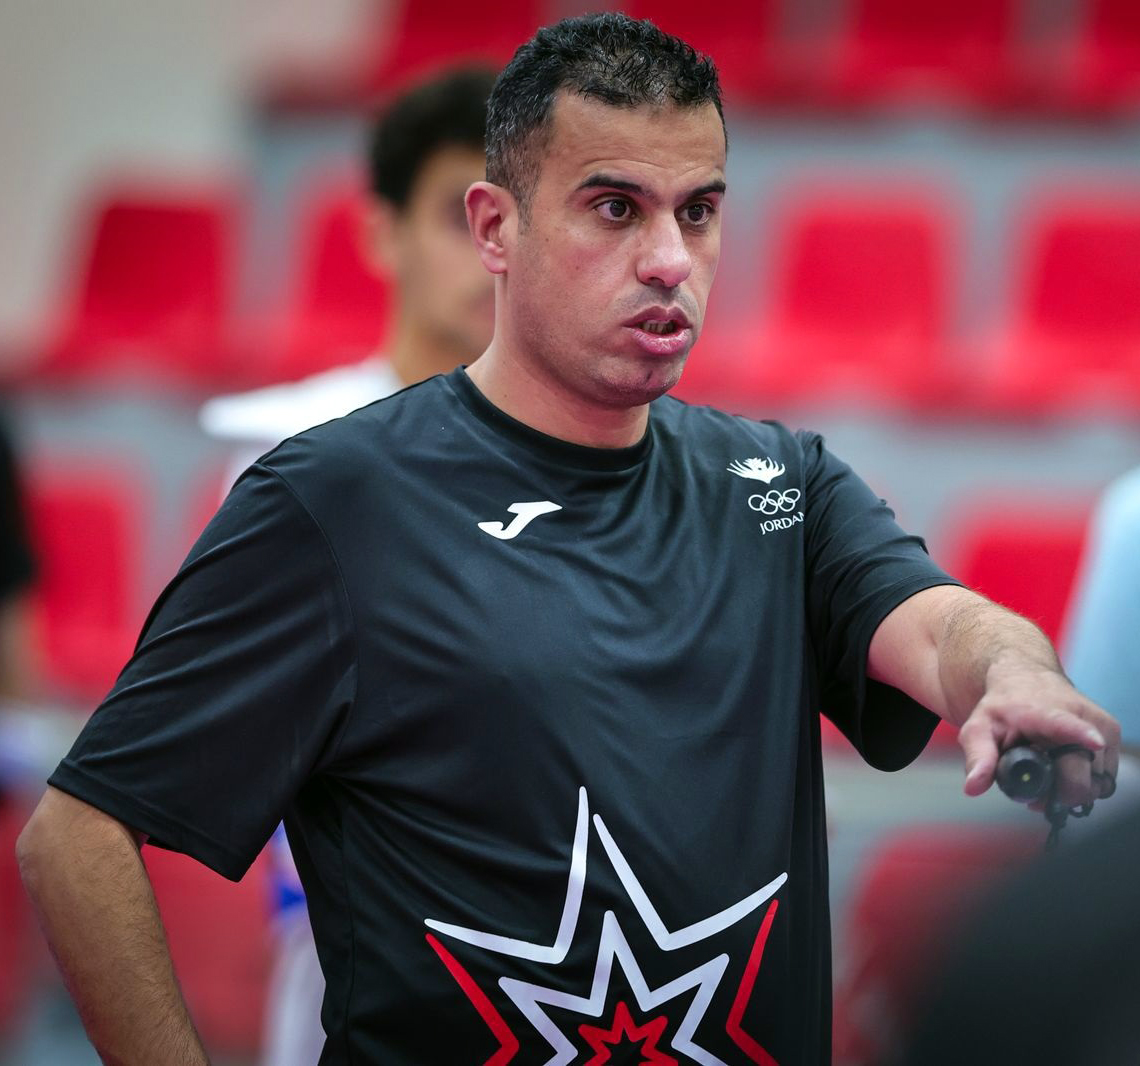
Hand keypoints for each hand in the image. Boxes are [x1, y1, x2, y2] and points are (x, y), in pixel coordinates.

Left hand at [957, 665, 1119, 807]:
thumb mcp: (979, 727)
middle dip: (1058, 794)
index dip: (1081, 734)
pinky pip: (1105, 779)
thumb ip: (978, 756)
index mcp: (1046, 712)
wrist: (1027, 679)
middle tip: (1035, 795)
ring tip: (1048, 775)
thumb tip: (973, 787)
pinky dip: (1085, 783)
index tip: (1094, 741)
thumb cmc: (1004, 706)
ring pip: (1096, 783)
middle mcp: (1082, 716)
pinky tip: (1064, 771)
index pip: (1068, 724)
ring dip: (1072, 790)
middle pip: (1080, 776)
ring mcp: (1101, 727)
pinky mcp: (1112, 736)